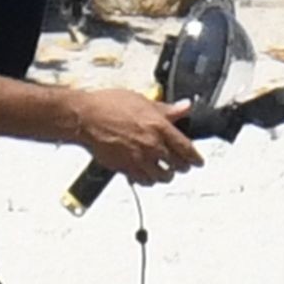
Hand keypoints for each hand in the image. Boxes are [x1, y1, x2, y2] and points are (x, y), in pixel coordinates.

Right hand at [76, 90, 202, 184]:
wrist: (84, 117)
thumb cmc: (109, 105)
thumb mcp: (141, 101)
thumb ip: (166, 109)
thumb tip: (185, 107)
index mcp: (159, 127)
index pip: (187, 149)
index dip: (195, 158)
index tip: (198, 162)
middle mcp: (152, 145)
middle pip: (178, 166)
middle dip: (182, 166)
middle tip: (181, 165)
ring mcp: (140, 159)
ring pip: (163, 177)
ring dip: (166, 175)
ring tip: (164, 171)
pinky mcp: (127, 168)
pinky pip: (145, 182)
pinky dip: (148, 180)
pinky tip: (147, 174)